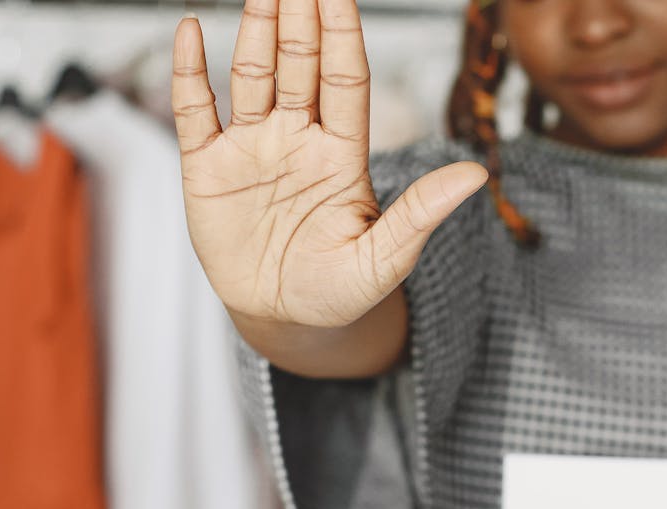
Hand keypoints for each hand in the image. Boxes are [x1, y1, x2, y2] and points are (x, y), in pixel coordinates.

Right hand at [171, 0, 486, 327]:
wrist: (284, 320)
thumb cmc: (339, 292)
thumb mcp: (385, 259)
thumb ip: (421, 214)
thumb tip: (477, 174)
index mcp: (342, 155)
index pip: (345, 81)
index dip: (342, 36)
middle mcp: (298, 140)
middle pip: (300, 65)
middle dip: (300, 18)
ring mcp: (253, 150)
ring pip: (253, 75)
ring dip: (255, 30)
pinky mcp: (208, 169)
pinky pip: (196, 111)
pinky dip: (190, 71)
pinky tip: (192, 30)